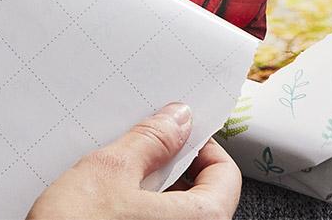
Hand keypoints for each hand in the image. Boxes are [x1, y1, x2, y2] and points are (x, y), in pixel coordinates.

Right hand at [28, 103, 241, 219]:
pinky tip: (105, 203)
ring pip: (171, 211)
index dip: (201, 145)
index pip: (226, 174)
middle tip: (139, 150)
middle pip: (198, 194)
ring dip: (148, 190)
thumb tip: (176, 121)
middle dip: (169, 167)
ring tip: (114, 178)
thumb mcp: (111, 170)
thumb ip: (151, 141)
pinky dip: (134, 211)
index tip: (176, 132)